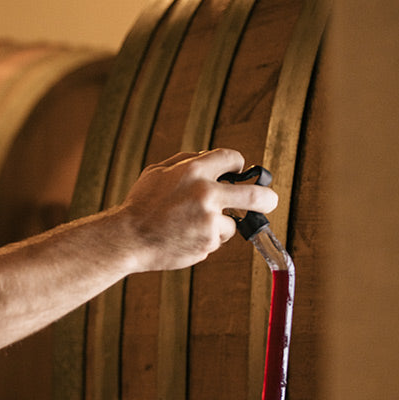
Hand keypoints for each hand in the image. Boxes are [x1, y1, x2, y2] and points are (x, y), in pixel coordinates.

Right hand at [120, 148, 278, 271]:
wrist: (128, 238)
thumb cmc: (140, 205)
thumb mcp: (156, 172)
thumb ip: (185, 161)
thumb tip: (208, 156)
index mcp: (193, 170)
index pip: (232, 158)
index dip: (237, 164)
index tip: (238, 171)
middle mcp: (206, 193)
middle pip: (255, 195)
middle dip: (267, 198)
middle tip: (269, 201)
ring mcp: (209, 220)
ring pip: (231, 223)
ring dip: (218, 225)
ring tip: (190, 227)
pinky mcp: (208, 242)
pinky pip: (216, 240)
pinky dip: (205, 240)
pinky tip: (184, 237)